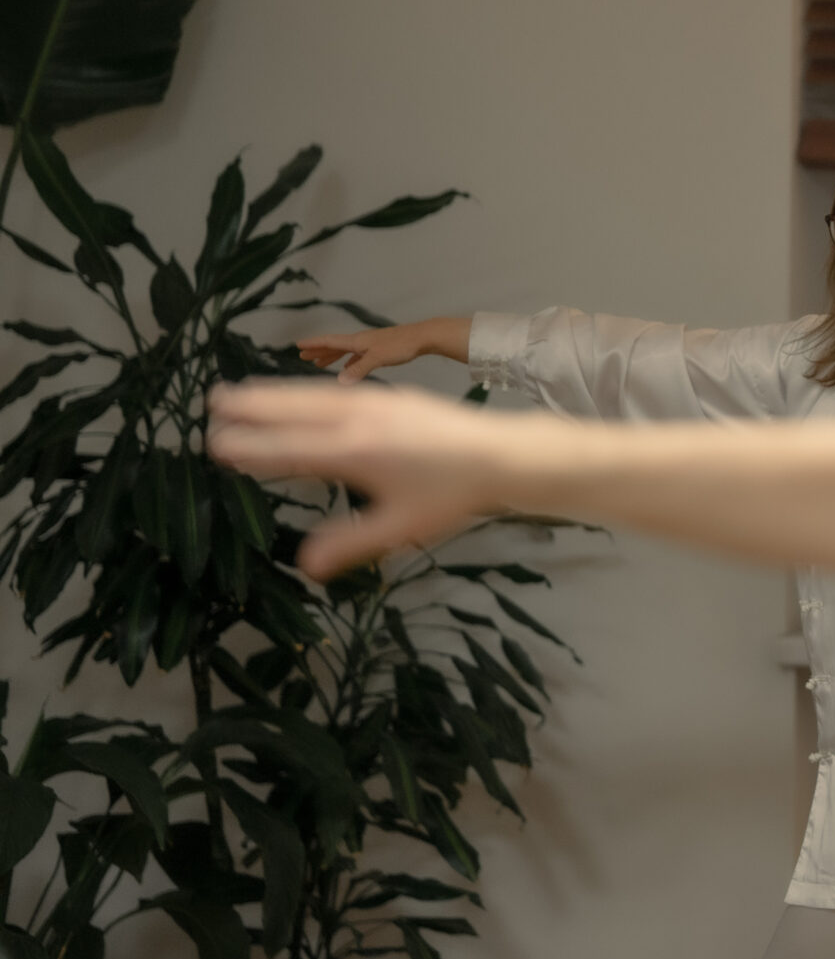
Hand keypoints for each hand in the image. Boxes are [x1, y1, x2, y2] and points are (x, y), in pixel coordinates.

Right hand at [208, 379, 512, 578]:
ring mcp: (373, 402)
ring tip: (237, 393)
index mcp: (354, 452)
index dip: (252, 448)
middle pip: (292, 410)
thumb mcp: (401, 526)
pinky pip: (333, 391)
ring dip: (273, 393)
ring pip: (310, 395)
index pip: (289, 450)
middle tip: (212, 404)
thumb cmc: (449, 495)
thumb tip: (305, 568)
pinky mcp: (389, 395)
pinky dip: (304, 390)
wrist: (498, 454)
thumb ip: (350, 543)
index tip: (217, 446)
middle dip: (253, 407)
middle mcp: (357, 419)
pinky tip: (295, 395)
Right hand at [296, 315, 469, 382]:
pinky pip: (358, 356)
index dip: (314, 344)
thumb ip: (359, 370)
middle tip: (303, 357)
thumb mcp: (378, 359)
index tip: (298, 346)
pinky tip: (349, 369)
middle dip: (318, 351)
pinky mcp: (380, 350)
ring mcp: (371, 345)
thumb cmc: (401, 346)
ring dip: (332, 357)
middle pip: (335, 346)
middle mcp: (361, 341)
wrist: (422, 338)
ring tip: (320, 364)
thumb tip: (339, 381)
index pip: (330, 341)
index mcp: (357, 341)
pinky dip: (349, 362)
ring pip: (346, 351)